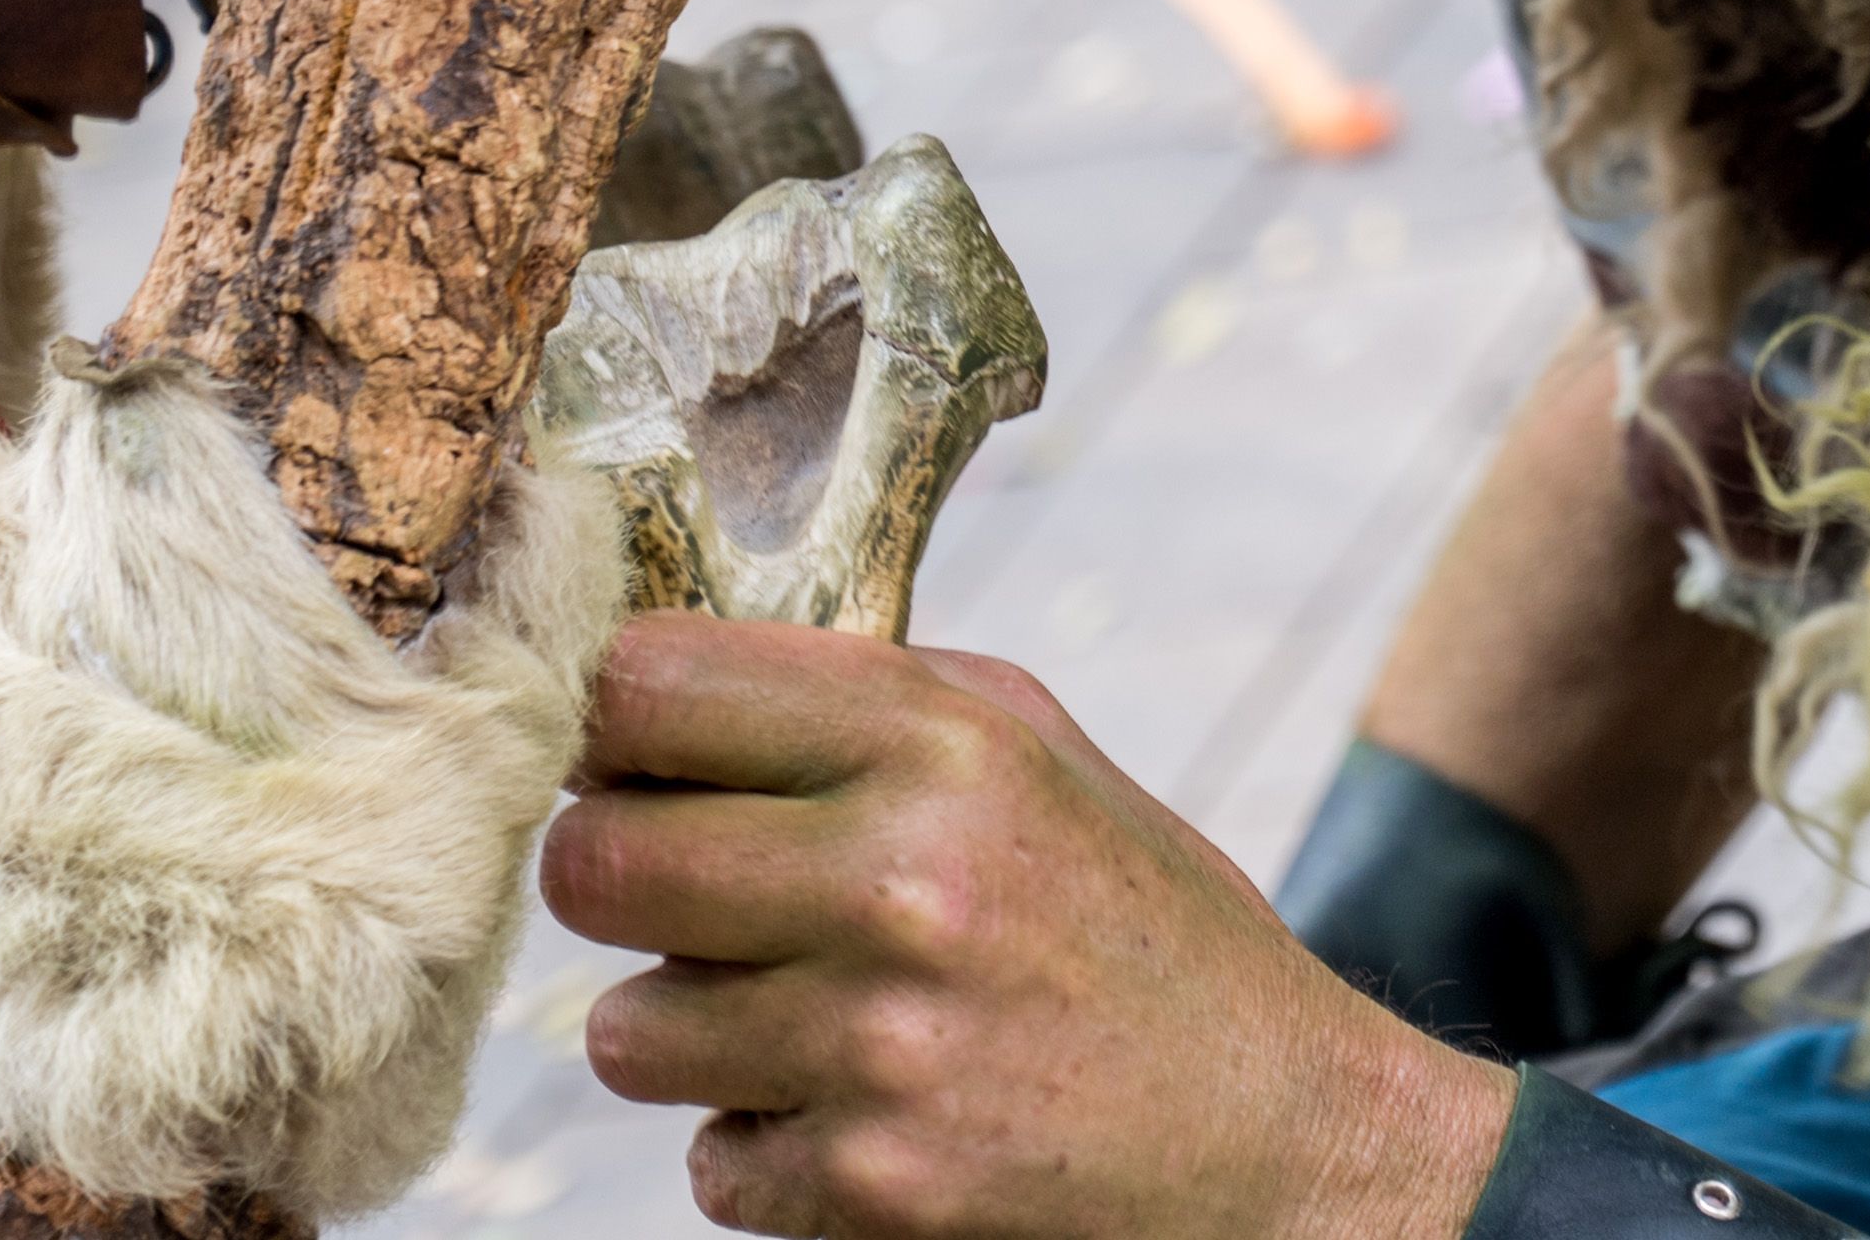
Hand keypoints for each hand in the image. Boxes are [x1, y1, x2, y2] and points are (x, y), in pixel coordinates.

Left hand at [545, 612, 1514, 1237]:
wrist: (1278, 1134)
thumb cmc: (1145, 928)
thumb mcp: (1042, 755)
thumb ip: (864, 701)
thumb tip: (646, 690)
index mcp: (946, 741)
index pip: (644, 687)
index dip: (610, 724)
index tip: (631, 757)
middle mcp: (903, 876)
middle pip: (591, 857)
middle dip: (628, 883)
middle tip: (706, 899)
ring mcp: (878, 1039)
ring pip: (624, 1028)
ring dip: (696, 1035)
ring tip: (819, 1019)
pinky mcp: (868, 1183)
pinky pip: (706, 1158)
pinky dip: (772, 1147)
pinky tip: (877, 1112)